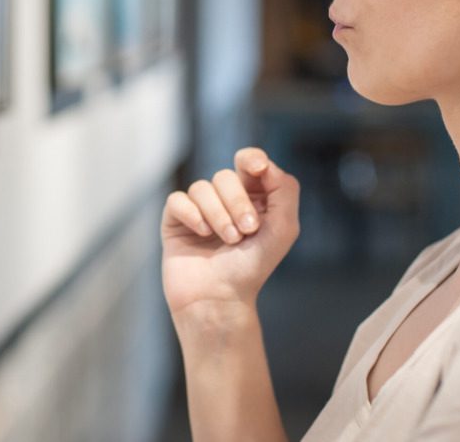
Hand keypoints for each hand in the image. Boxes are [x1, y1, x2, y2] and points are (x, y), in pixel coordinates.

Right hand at [161, 147, 299, 317]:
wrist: (220, 299)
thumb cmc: (252, 268)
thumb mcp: (283, 228)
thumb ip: (283, 190)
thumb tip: (263, 162)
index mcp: (254, 198)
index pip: (249, 162)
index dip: (252, 159)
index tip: (257, 168)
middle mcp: (225, 200)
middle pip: (226, 176)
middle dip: (238, 202)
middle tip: (246, 231)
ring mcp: (199, 209)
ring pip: (202, 188)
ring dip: (218, 215)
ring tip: (227, 241)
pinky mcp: (176, 220)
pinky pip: (178, 200)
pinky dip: (192, 215)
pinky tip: (201, 234)